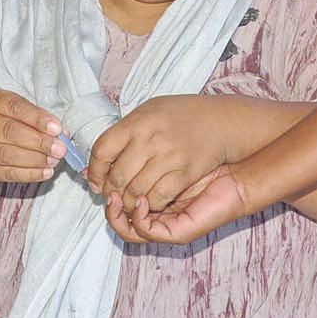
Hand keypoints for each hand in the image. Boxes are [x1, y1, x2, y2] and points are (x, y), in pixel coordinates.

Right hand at [0, 88, 64, 187]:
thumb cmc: (5, 120)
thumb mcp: (17, 110)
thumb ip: (38, 118)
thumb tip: (62, 133)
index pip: (14, 107)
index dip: (37, 119)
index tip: (57, 128)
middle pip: (10, 132)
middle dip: (39, 141)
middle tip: (60, 148)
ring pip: (8, 155)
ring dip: (36, 159)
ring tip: (54, 160)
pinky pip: (8, 173)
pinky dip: (29, 174)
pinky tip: (46, 172)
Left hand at [85, 95, 230, 212]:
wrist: (222, 121)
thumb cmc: (183, 115)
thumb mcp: (149, 112)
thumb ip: (123, 134)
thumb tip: (97, 162)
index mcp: (137, 122)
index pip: (101, 150)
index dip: (94, 171)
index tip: (94, 181)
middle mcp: (150, 139)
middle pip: (116, 176)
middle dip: (110, 192)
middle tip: (110, 196)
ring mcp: (168, 156)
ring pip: (135, 192)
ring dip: (128, 203)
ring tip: (128, 202)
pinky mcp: (185, 173)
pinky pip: (159, 197)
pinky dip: (150, 205)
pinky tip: (149, 202)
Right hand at [108, 164, 254, 244]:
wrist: (238, 179)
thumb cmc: (205, 161)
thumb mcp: (167, 155)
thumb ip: (140, 156)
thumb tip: (108, 152)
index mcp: (150, 200)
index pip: (117, 206)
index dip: (102, 193)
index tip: (94, 179)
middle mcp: (155, 217)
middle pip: (117, 220)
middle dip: (106, 202)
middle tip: (100, 188)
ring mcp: (165, 227)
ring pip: (127, 230)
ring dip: (116, 214)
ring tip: (115, 196)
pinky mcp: (176, 232)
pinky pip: (147, 232)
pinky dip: (137, 220)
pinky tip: (140, 203)